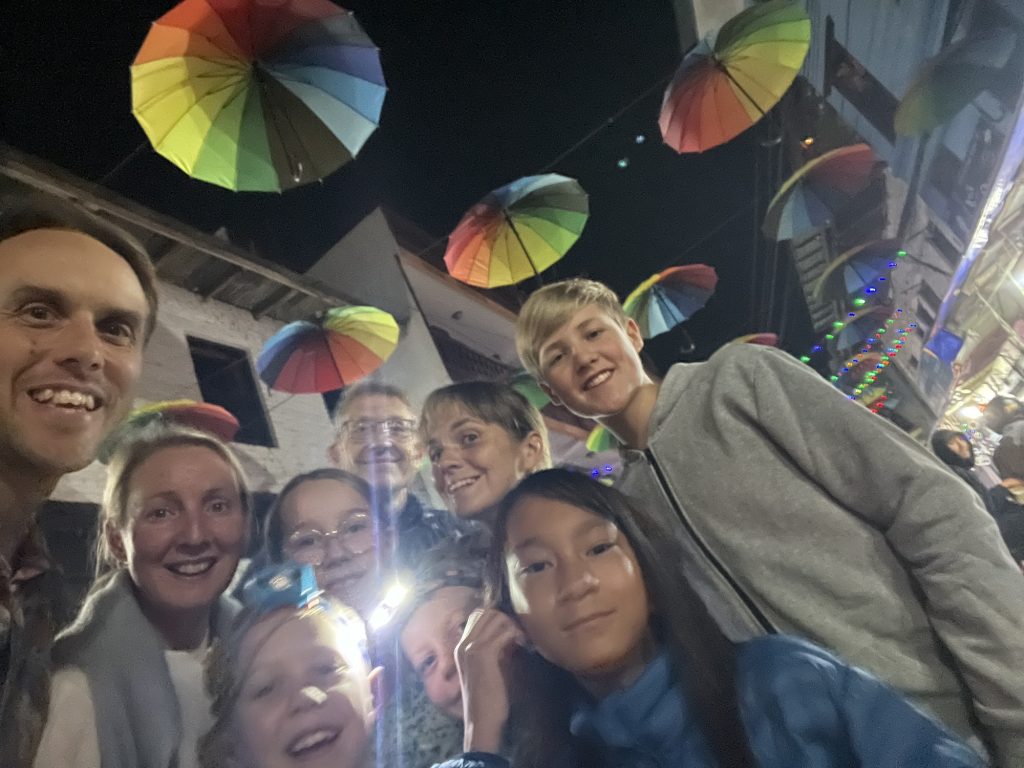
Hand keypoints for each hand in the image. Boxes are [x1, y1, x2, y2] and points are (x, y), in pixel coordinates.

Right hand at [456, 607, 525, 752]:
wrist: (480, 722)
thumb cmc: (485, 700)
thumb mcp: (484, 671)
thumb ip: (489, 652)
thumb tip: (506, 635)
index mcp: (460, 647)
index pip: (476, 615)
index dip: (496, 617)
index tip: (510, 630)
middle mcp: (462, 644)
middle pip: (486, 613)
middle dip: (505, 619)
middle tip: (518, 635)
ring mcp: (471, 648)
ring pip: (495, 619)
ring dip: (512, 626)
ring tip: (521, 640)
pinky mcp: (484, 655)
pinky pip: (503, 633)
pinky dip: (516, 635)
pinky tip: (523, 645)